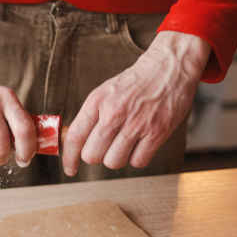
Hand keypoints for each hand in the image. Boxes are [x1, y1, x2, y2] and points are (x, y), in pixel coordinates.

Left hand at [61, 31, 210, 175]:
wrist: (168, 68)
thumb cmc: (134, 83)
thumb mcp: (104, 93)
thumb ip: (89, 117)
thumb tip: (73, 143)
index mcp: (97, 102)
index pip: (75, 137)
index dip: (68, 158)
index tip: (70, 168)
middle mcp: (114, 113)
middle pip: (92, 155)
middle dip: (96, 156)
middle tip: (104, 148)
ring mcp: (136, 124)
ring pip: (114, 162)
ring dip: (117, 158)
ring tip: (124, 144)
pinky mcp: (157, 132)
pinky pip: (138, 162)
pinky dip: (137, 158)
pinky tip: (140, 145)